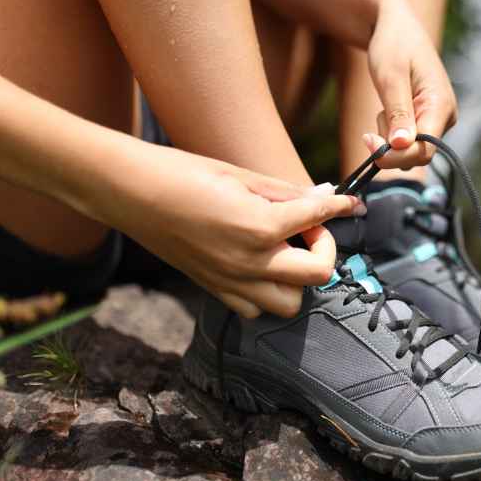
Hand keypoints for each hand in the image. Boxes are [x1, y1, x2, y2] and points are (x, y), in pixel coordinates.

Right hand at [98, 143, 363, 318]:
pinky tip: (259, 264)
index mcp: (259, 226)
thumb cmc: (183, 173)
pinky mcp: (214, 290)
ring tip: (285, 250)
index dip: (339, 206)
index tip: (350, 203)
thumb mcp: (241, 175)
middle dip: (323, 249)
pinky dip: (267, 291)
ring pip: (290, 302)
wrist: (131, 192)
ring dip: (298, 277)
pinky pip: (256, 308)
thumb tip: (323, 196)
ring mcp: (231, 282)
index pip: (317, 217)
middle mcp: (250, 262)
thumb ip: (286, 192)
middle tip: (308, 227)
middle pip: (318, 274)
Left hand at [365, 0, 457, 168]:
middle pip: (417, 154)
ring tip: (384, 106)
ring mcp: (437, 119)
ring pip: (409, 149)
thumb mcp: (390, 77)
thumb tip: (401, 146)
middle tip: (368, 129)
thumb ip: (398, 113)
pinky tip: (388, 109)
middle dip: (390, 146)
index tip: (368, 142)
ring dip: (388, 137)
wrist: (396, 26)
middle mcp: (445, 116)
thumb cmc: (392, 45)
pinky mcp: (426, 120)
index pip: (423, 149)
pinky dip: (391, 131)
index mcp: (441, 105)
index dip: (396, 155)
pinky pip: (407, 140)